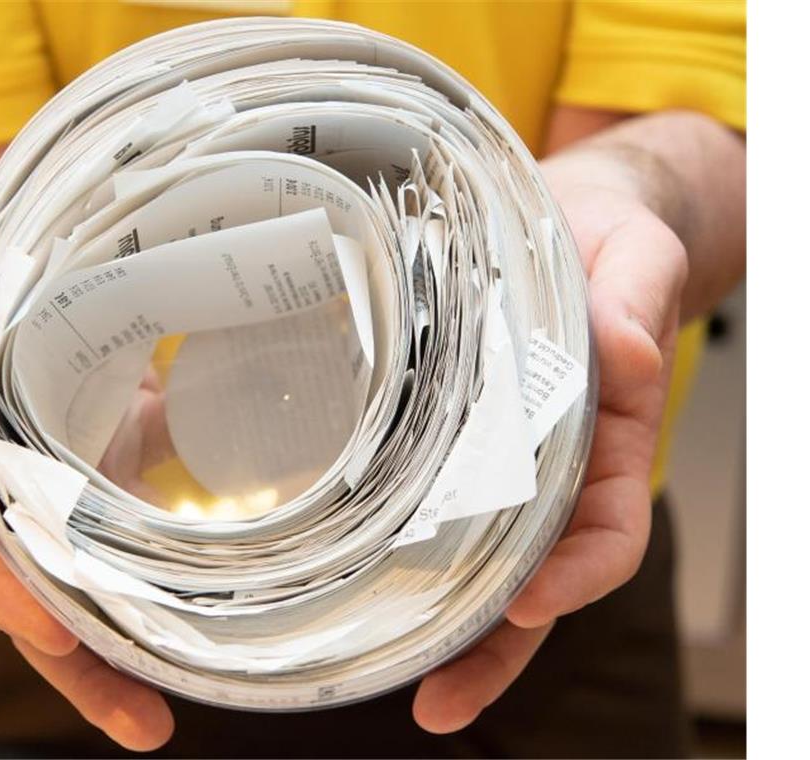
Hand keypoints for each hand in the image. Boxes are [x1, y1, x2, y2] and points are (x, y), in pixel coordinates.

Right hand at [0, 195, 173, 750]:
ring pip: (88, 588)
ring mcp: (59, 496)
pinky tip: (226, 616)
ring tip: (173, 706)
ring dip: (129, 648)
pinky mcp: (112, 475)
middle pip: (29, 600)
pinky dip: (172, 577)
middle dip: (81, 658)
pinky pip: (138, 536)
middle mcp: (0, 498)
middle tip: (142, 713)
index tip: (49, 623)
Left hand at [412, 176, 686, 731]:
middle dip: (495, 643)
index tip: (532, 603)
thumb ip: (635, 300)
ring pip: (483, 563)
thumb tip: (628, 354)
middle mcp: (558, 465)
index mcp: (609, 432)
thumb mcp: (633, 253)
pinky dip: (411, 553)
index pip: (606, 529)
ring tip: (396, 678)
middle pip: (537, 576)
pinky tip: (365, 587)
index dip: (576, 576)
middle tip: (440, 698)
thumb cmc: (607, 238)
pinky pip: (437, 506)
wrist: (566, 219)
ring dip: (448, 628)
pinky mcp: (458, 442)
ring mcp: (506, 462)